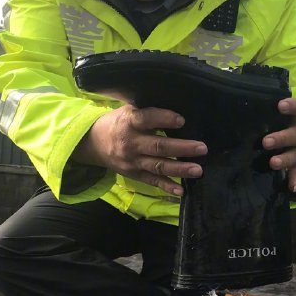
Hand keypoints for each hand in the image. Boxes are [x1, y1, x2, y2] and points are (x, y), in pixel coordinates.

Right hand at [73, 104, 207, 196]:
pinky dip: (167, 187)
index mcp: (129, 122)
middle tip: (202, 148)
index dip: (164, 119)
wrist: (93, 144)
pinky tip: (181, 190)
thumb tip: (177, 104)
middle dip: (181, 148)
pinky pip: (152, 181)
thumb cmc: (118, 123)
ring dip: (179, 169)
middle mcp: (131, 143)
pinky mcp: (135, 174)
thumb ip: (148, 111)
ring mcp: (133, 161)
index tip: (182, 120)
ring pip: (158, 166)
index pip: (147, 119)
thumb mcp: (128, 110)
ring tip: (198, 170)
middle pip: (158, 146)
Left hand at [262, 98, 295, 193]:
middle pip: (294, 135)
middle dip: (281, 138)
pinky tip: (291, 186)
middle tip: (266, 142)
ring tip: (273, 163)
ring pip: (294, 155)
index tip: (280, 105)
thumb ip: (271, 116)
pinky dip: (294, 180)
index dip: (292, 106)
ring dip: (284, 160)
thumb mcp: (285, 121)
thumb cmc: (288, 130)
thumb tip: (241, 108)